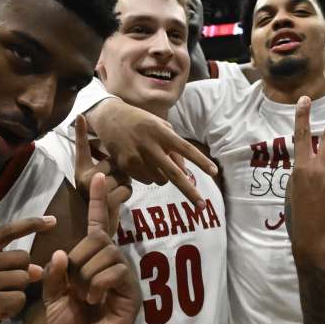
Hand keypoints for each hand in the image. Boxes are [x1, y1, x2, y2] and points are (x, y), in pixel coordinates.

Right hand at [0, 216, 55, 323]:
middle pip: (22, 258)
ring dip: (15, 295)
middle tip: (2, 291)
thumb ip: (2, 269)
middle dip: (21, 275)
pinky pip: (17, 300)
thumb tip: (37, 269)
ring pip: (22, 279)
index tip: (52, 221)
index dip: (31, 225)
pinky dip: (11, 311)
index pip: (5, 231)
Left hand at [42, 174, 140, 323]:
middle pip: (97, 238)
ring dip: (86, 274)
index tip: (97, 177)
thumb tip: (61, 253)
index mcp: (93, 263)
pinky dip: (98, 284)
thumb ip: (54, 275)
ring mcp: (124, 278)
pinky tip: (95, 300)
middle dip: (78, 258)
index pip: (98, 227)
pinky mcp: (131, 292)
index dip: (98, 203)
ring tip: (85, 297)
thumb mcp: (52, 298)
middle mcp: (112, 265)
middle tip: (74, 286)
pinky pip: (114, 270)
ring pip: (105, 253)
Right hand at [74, 116, 130, 234]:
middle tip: (112, 185)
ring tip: (114, 193)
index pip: (81, 148)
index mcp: (81, 171)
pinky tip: (117, 201)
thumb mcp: (100, 182)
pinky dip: (126, 194)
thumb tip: (118, 155)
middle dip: (120, 172)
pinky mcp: (104, 200)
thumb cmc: (102, 203)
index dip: (80, 132)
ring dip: (124, 183)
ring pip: (121, 175)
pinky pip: (125, 188)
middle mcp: (84, 178)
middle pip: (113, 162)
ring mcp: (93, 190)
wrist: (98, 228)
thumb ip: (107, 167)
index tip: (81, 114)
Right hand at [87, 98, 216, 204]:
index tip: (214, 172)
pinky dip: (150, 176)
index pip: (186, 149)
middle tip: (202, 205)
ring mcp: (137, 157)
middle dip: (190, 192)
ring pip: (160, 180)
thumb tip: (185, 171)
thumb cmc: (142, 122)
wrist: (110, 118)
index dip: (201, 161)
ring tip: (155, 162)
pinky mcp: (125, 165)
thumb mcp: (161, 126)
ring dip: (164, 177)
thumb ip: (174, 147)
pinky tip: (142, 163)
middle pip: (174, 174)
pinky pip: (147, 181)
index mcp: (162, 133)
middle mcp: (150, 146)